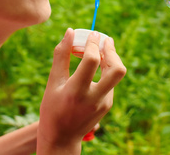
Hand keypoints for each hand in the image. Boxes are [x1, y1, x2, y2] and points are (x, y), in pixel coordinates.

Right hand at [37, 29, 125, 153]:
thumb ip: (61, 56)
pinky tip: (94, 65)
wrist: (62, 137)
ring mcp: (104, 103)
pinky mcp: (108, 104)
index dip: (93, 44)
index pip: (92, 61)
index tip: (92, 34)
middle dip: (113, 51)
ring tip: (98, 50)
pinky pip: (111, 81)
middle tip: (105, 40)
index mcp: (76, 91)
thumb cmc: (52, 107)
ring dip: (110, 58)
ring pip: (117, 74)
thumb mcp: (53, 82)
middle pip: (117, 69)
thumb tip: (70, 31)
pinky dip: (105, 69)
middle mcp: (94, 98)